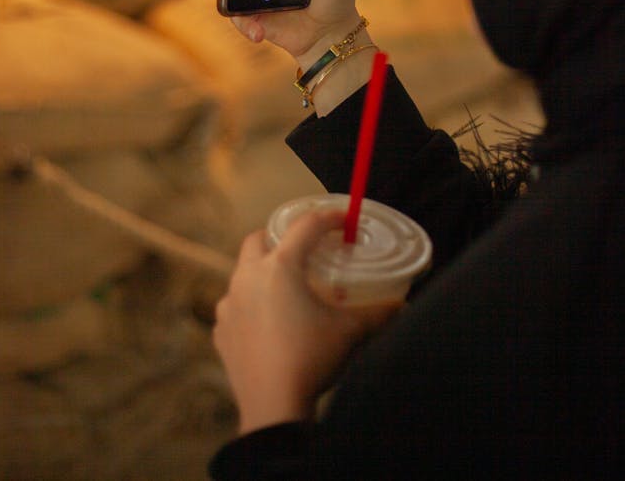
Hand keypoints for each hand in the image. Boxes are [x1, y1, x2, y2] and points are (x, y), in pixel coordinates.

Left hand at [214, 209, 375, 433]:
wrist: (273, 407)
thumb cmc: (312, 358)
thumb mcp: (350, 331)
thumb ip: (378, 312)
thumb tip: (403, 304)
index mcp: (280, 266)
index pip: (306, 226)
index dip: (328, 218)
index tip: (345, 220)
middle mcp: (248, 276)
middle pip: (259, 239)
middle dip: (280, 237)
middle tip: (304, 250)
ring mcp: (229, 303)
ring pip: (243, 273)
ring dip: (262, 273)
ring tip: (287, 291)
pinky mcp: (221, 330)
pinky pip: (234, 306)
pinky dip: (250, 306)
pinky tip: (267, 324)